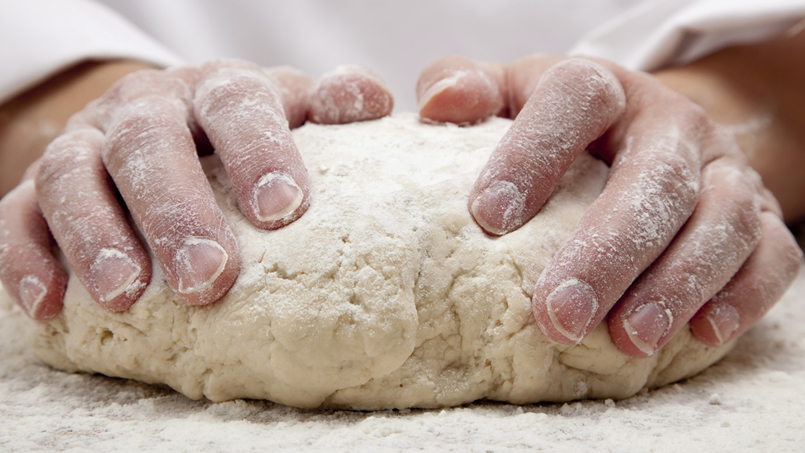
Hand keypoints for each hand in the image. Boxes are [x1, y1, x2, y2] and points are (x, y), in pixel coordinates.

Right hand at [0, 59, 392, 318]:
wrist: (159, 120)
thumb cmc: (239, 132)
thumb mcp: (289, 111)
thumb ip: (330, 107)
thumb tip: (374, 104)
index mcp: (215, 90)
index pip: (235, 105)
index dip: (258, 151)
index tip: (283, 209)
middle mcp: (146, 110)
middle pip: (149, 144)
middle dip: (176, 211)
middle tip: (209, 279)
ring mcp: (86, 144)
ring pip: (73, 176)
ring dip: (97, 236)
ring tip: (128, 297)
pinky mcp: (35, 188)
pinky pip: (16, 215)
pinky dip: (26, 258)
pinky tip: (49, 304)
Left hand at [417, 54, 801, 356]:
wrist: (648, 133)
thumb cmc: (560, 129)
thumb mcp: (511, 98)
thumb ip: (468, 88)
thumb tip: (442, 104)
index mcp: (605, 89)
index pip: (577, 97)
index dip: (533, 152)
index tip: (488, 216)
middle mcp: (672, 124)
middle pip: (655, 177)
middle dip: (608, 250)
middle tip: (558, 315)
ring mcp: (724, 170)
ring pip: (722, 220)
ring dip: (676, 284)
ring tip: (626, 340)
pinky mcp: (764, 217)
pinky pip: (773, 256)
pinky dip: (742, 296)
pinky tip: (699, 335)